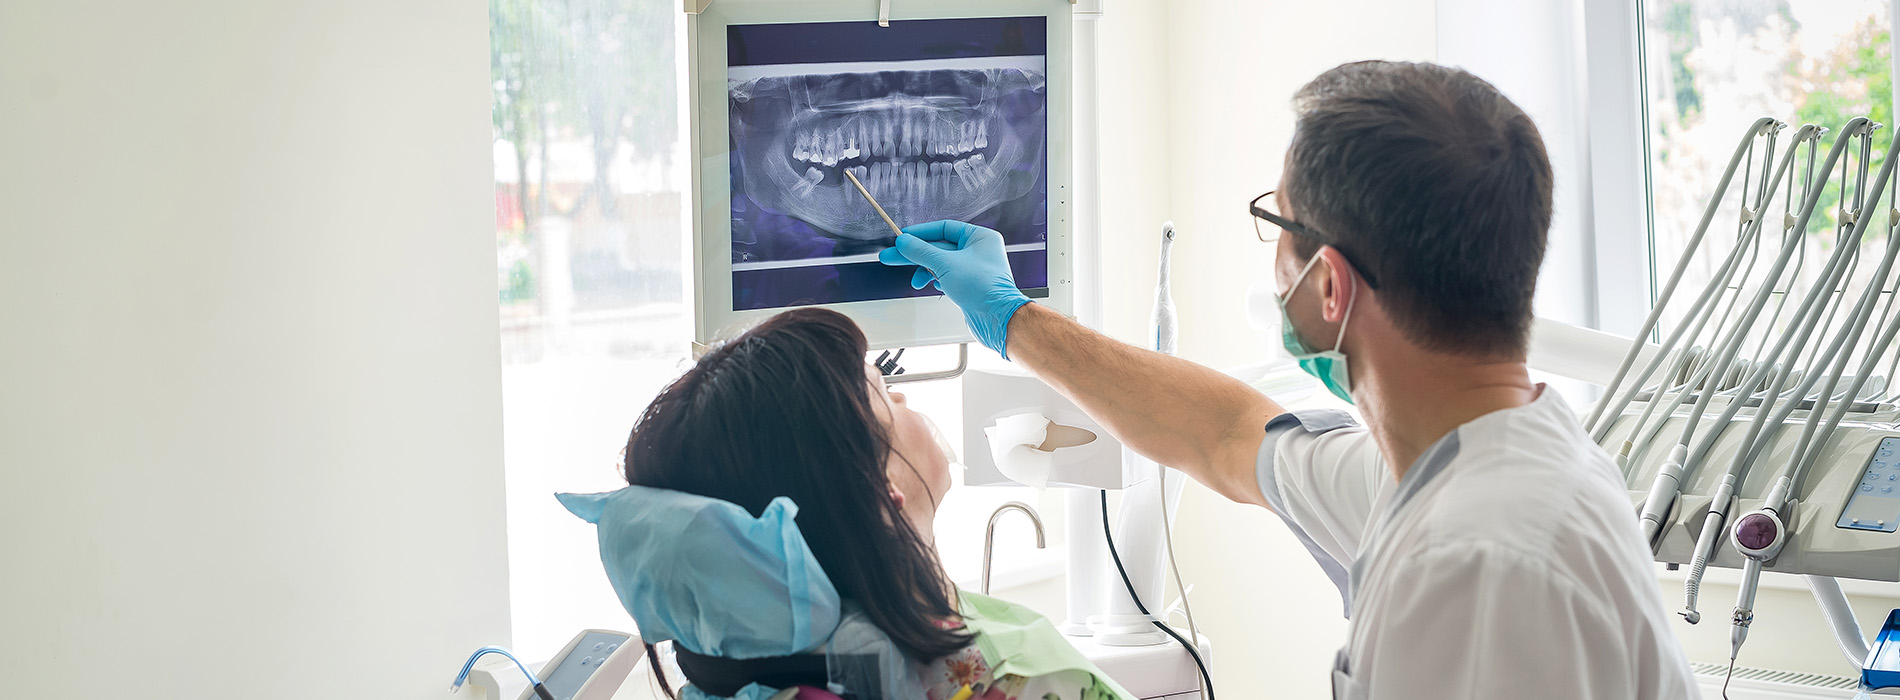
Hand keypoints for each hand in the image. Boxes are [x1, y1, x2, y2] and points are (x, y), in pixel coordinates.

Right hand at [877, 220, 1031, 357]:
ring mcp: (974, 269)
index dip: (922, 233)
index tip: (904, 237)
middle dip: (916, 253)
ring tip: (915, 280)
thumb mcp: (945, 264)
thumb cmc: (985, 289)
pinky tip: (932, 285)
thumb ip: (921, 251)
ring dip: (925, 271)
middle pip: (939, 247)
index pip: (945, 228)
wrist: (997, 319)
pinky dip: (936, 281)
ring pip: (942, 264)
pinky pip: (947, 278)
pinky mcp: (970, 286)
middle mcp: (979, 251)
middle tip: (893, 255)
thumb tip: (904, 242)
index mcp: (980, 238)